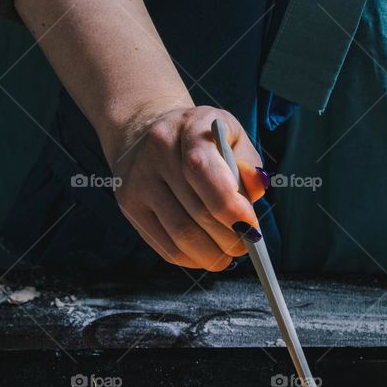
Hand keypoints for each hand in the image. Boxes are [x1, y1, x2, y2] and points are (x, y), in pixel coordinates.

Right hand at [102, 104, 267, 270]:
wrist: (144, 133)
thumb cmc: (200, 140)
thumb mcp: (230, 136)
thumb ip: (248, 163)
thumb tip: (257, 189)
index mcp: (187, 127)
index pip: (202, 170)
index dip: (230, 206)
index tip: (251, 227)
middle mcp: (157, 152)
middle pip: (196, 210)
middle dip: (229, 237)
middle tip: (246, 244)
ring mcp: (138, 181)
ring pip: (180, 234)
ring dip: (212, 254)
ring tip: (228, 254)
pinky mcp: (129, 206)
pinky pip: (164, 246)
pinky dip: (191, 258)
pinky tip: (205, 255)